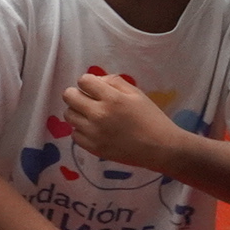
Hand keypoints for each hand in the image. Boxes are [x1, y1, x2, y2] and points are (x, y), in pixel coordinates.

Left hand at [61, 68, 185, 170]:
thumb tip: (96, 80)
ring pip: (68, 115)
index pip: (83, 81)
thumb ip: (114, 81)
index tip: (95, 88)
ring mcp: (94, 133)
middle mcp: (99, 115)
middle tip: (88, 100)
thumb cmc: (151, 118)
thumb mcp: (136, 93)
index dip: (88, 82)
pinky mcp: (93, 148)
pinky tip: (94, 130)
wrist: (161, 148)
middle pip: (69, 96)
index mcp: (112, 99)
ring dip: (78, 112)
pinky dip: (81, 131)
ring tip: (92, 116)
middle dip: (77, 94)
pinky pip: (75, 135)